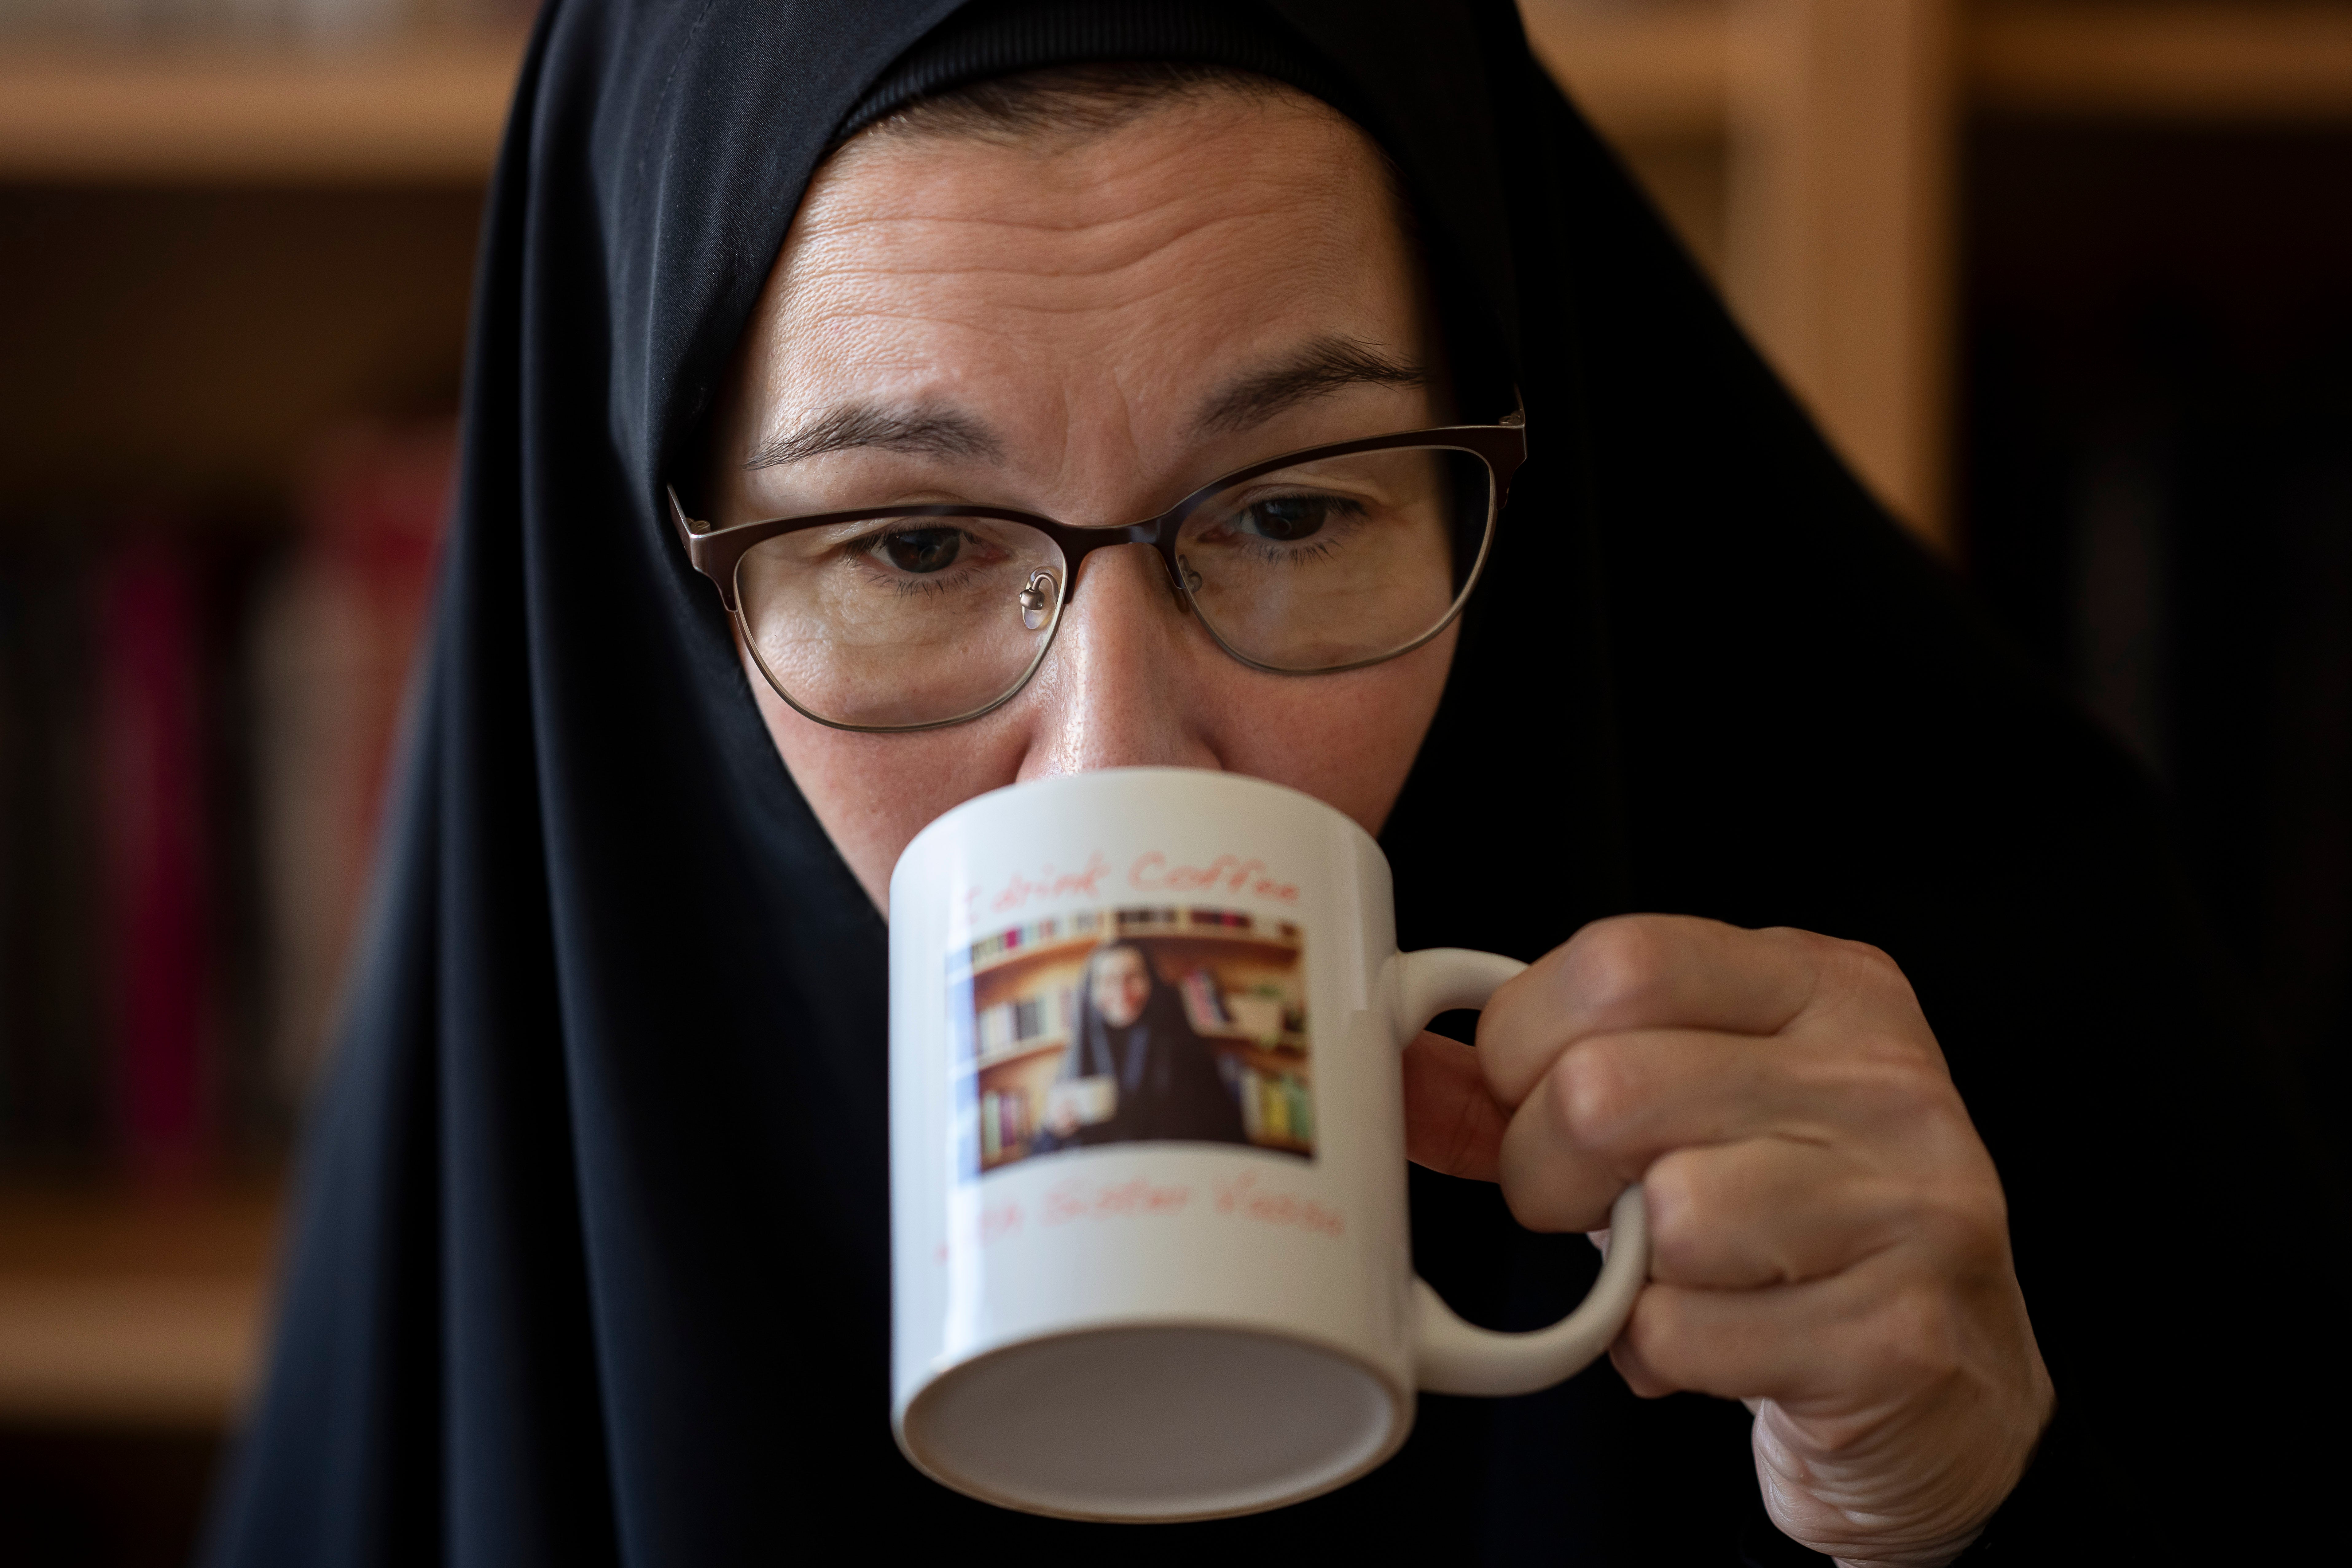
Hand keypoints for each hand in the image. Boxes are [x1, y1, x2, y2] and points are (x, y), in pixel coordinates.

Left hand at [1403, 916, 2052, 1566]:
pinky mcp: (1898, 1335)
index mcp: (1828, 986)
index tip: (1527, 1096)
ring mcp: (1908, 1204)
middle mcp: (1882, 1078)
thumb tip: (1403, 1072)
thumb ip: (1550, 1074)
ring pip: (1664, 1213)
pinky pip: (1686, 1331)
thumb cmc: (1795, 1226)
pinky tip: (1722, 1341)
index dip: (1523, 1042)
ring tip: (1676, 1272)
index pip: (1620, 960)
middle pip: (1609, 1089)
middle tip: (1583, 1206)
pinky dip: (1662, 1353)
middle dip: (1546, 1168)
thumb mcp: (1695, 1105)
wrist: (1947, 1387)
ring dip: (1625, 1268)